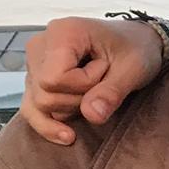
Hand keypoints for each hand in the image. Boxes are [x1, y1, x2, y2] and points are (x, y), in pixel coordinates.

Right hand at [20, 18, 166, 144]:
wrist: (137, 43)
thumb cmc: (137, 48)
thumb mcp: (134, 68)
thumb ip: (112, 92)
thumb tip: (92, 115)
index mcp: (62, 32)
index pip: (54, 79)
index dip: (84, 86)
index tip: (106, 70)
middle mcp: (40, 45)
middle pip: (45, 95)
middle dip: (80, 99)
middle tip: (104, 79)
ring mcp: (34, 62)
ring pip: (38, 105)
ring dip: (71, 107)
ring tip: (94, 86)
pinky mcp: (36, 78)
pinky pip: (31, 109)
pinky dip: (48, 124)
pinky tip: (68, 135)